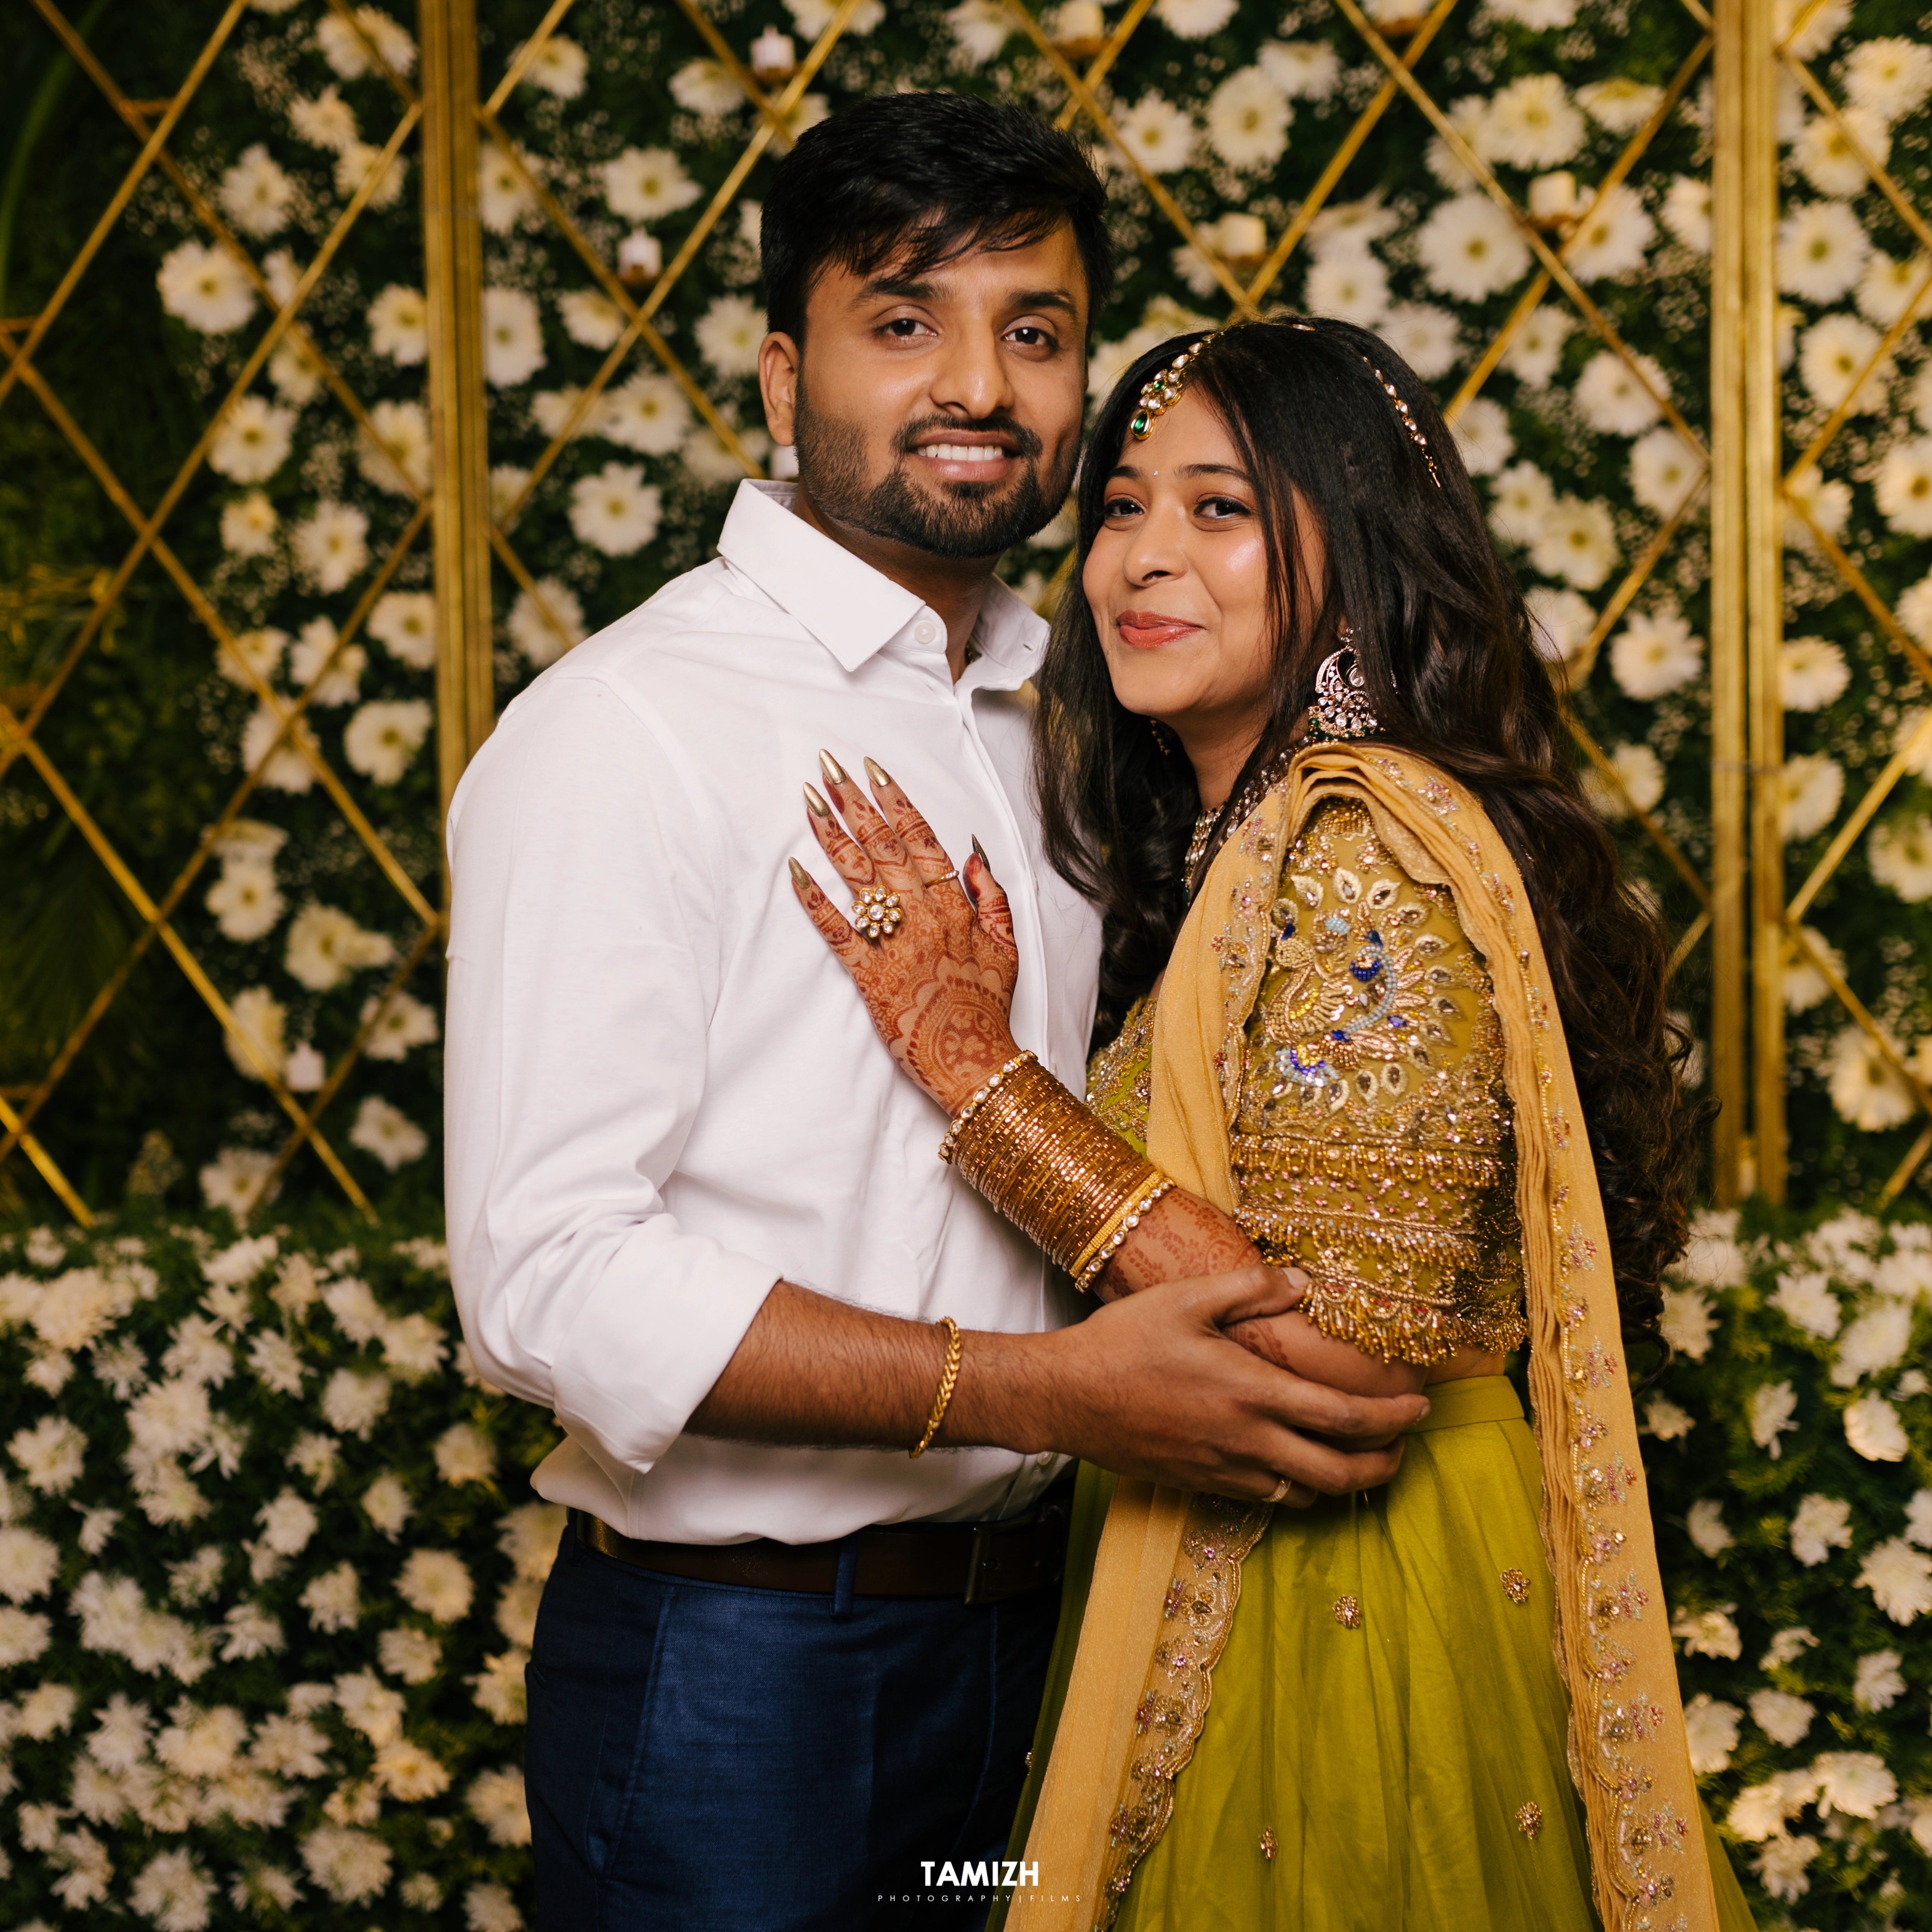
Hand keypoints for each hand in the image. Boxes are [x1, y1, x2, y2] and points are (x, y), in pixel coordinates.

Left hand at [790, 752, 1020, 1113]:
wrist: (973, 1060)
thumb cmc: (986, 1005)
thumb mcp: (1006, 945)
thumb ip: (991, 896)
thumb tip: (971, 854)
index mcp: (953, 905)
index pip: (921, 838)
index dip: (895, 800)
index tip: (872, 769)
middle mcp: (923, 915)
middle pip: (883, 846)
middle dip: (853, 802)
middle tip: (826, 767)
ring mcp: (894, 943)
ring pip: (859, 878)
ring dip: (831, 835)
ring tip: (808, 800)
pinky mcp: (869, 975)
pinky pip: (837, 932)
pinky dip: (814, 901)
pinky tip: (793, 871)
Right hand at [1021, 1266, 1427, 1502]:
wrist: (1065, 1396)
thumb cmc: (1123, 1342)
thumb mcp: (1185, 1297)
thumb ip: (1249, 1287)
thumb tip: (1301, 1281)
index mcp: (1252, 1392)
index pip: (1344, 1417)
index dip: (1393, 1418)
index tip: (1421, 1409)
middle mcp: (1247, 1440)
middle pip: (1338, 1474)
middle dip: (1382, 1466)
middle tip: (1402, 1449)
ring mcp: (1223, 1469)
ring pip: (1304, 1494)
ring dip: (1339, 1481)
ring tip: (1355, 1460)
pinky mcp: (1200, 1483)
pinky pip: (1264, 1498)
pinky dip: (1294, 1489)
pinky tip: (1293, 1468)